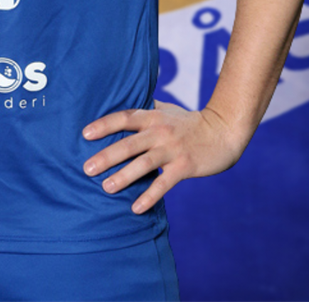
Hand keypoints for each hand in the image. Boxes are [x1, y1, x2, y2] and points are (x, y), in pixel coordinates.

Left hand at [82, 101, 244, 213]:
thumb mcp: (167, 110)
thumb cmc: (190, 122)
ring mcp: (172, 149)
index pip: (124, 118)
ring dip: (123, 177)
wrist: (223, 132)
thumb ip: (147, 108)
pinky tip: (135, 208)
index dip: (104, 125)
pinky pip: (164, 184)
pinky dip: (149, 196)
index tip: (85, 134)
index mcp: (153, 116)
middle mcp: (160, 131)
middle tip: (86, 168)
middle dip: (106, 156)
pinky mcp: (185, 166)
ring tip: (106, 188)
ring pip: (143, 164)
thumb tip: (124, 100)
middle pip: (129, 143)